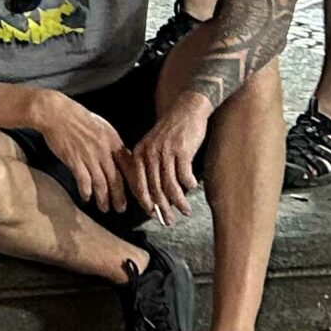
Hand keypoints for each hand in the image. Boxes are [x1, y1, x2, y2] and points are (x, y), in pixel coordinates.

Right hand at [32, 89, 129, 213]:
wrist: (56, 112)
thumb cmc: (78, 117)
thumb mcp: (101, 126)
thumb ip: (111, 143)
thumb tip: (121, 157)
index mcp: (113, 141)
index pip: (129, 166)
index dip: (134, 182)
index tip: (137, 195)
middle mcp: (104, 150)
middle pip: (117, 179)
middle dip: (120, 197)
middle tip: (121, 209)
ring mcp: (89, 156)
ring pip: (101, 183)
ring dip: (103, 198)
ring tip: (105, 208)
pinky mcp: (74, 160)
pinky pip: (83, 180)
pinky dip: (86, 191)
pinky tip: (86, 197)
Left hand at [121, 92, 209, 222]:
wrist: (187, 109)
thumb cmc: (171, 132)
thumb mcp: (153, 146)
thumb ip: (150, 168)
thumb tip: (154, 196)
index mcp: (139, 153)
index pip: (138, 184)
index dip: (145, 202)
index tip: (152, 214)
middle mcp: (149, 153)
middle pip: (154, 189)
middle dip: (162, 208)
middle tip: (169, 221)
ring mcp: (165, 152)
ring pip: (170, 186)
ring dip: (179, 201)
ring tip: (185, 210)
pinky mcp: (181, 150)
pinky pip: (184, 175)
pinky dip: (188, 184)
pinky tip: (192, 187)